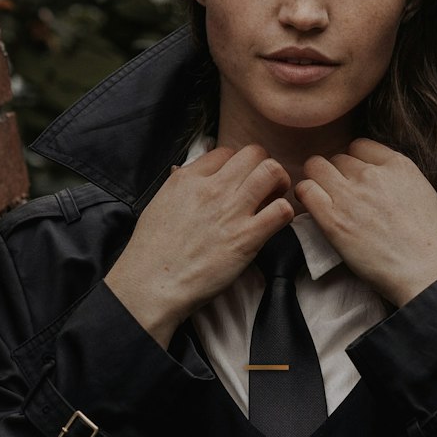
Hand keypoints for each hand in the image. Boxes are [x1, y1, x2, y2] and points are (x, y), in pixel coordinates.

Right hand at [105, 145, 292, 346]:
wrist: (152, 284)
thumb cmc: (152, 252)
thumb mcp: (159, 205)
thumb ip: (178, 185)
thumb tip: (182, 171)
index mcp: (188, 179)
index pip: (226, 152)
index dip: (237, 164)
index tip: (238, 180)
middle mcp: (212, 188)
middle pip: (254, 154)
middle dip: (264, 166)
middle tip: (264, 186)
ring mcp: (231, 211)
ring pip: (272, 172)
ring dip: (279, 183)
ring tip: (274, 198)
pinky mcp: (247, 238)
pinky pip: (282, 210)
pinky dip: (285, 213)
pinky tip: (275, 223)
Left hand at [295, 138, 436, 305]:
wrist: (426, 269)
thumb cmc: (429, 241)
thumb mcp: (422, 191)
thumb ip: (397, 177)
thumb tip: (378, 176)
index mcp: (396, 164)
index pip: (359, 146)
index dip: (354, 162)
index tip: (355, 178)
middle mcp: (371, 174)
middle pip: (337, 158)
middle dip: (336, 173)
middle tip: (339, 195)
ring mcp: (350, 195)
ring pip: (316, 167)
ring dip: (317, 181)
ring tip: (323, 199)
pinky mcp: (333, 219)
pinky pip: (305, 190)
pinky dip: (305, 195)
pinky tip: (312, 206)